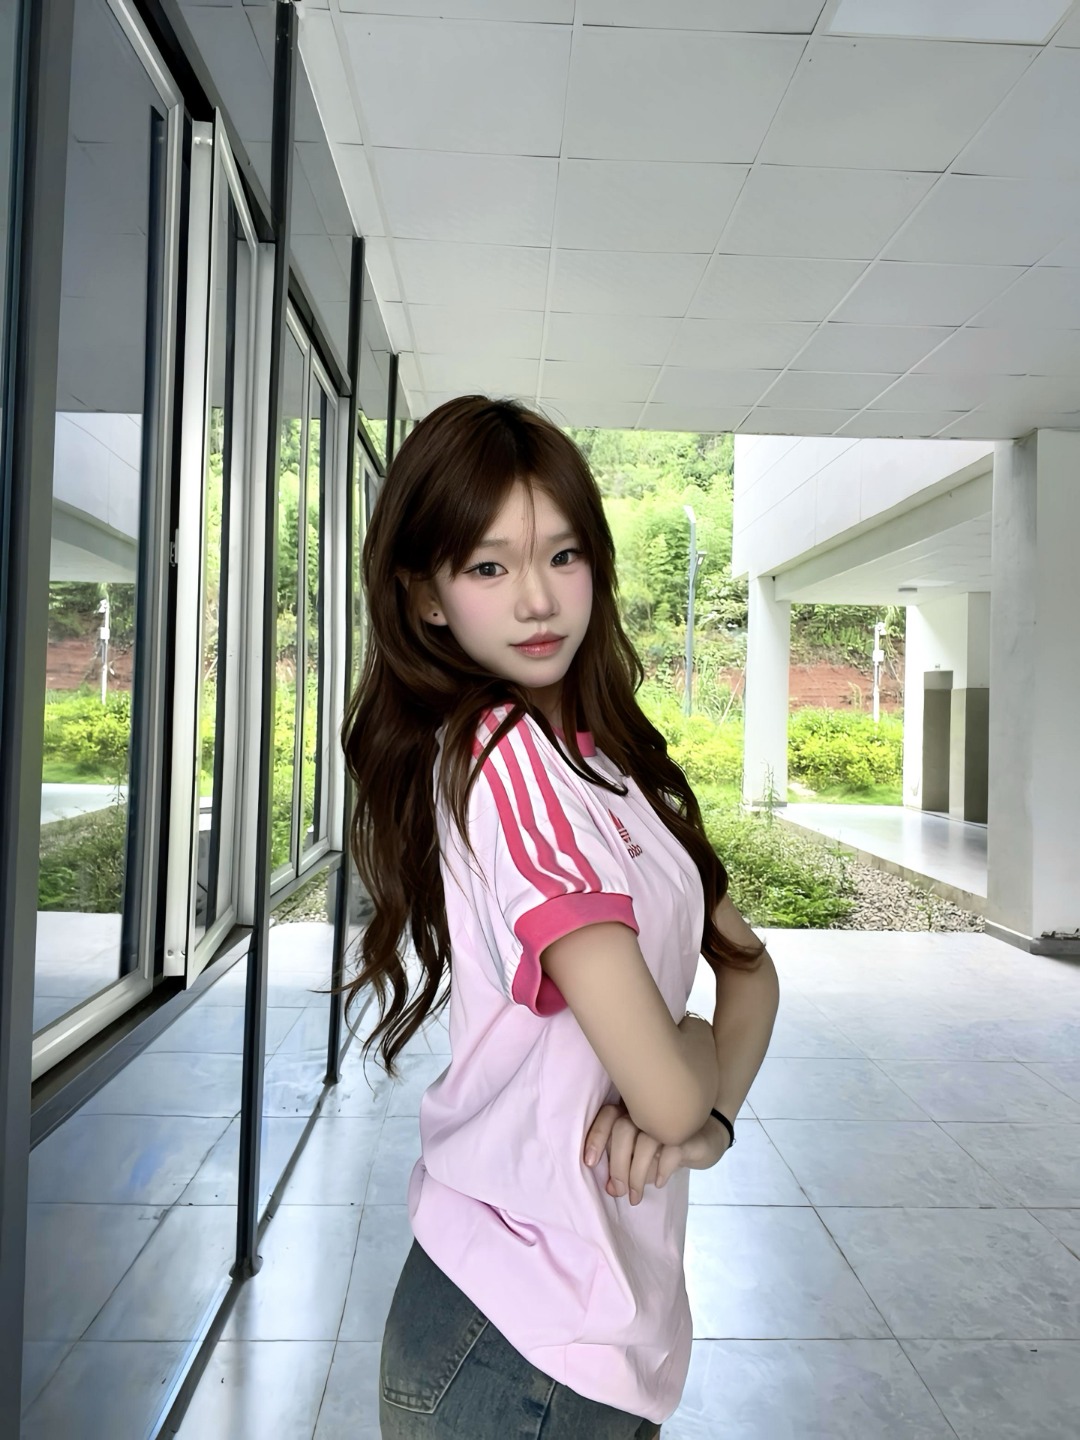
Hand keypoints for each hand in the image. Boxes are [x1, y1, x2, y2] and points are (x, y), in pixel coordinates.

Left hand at [582, 1101, 731, 1205]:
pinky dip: (662, 1169)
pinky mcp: (688, 1132)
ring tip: (635, 1196)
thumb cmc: (666, 1146)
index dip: (596, 1137)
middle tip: (619, 1191)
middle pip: (623, 1130)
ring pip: (645, 1142)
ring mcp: (668, 1119)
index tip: (589, 1162)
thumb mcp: (642, 1157)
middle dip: (617, 1165)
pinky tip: (659, 1182)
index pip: (608, 1115)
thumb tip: (611, 1189)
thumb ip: (625, 1167)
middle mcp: (647, 1110)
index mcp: (631, 1111)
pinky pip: (671, 1149)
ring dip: (637, 1174)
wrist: (706, 1138)